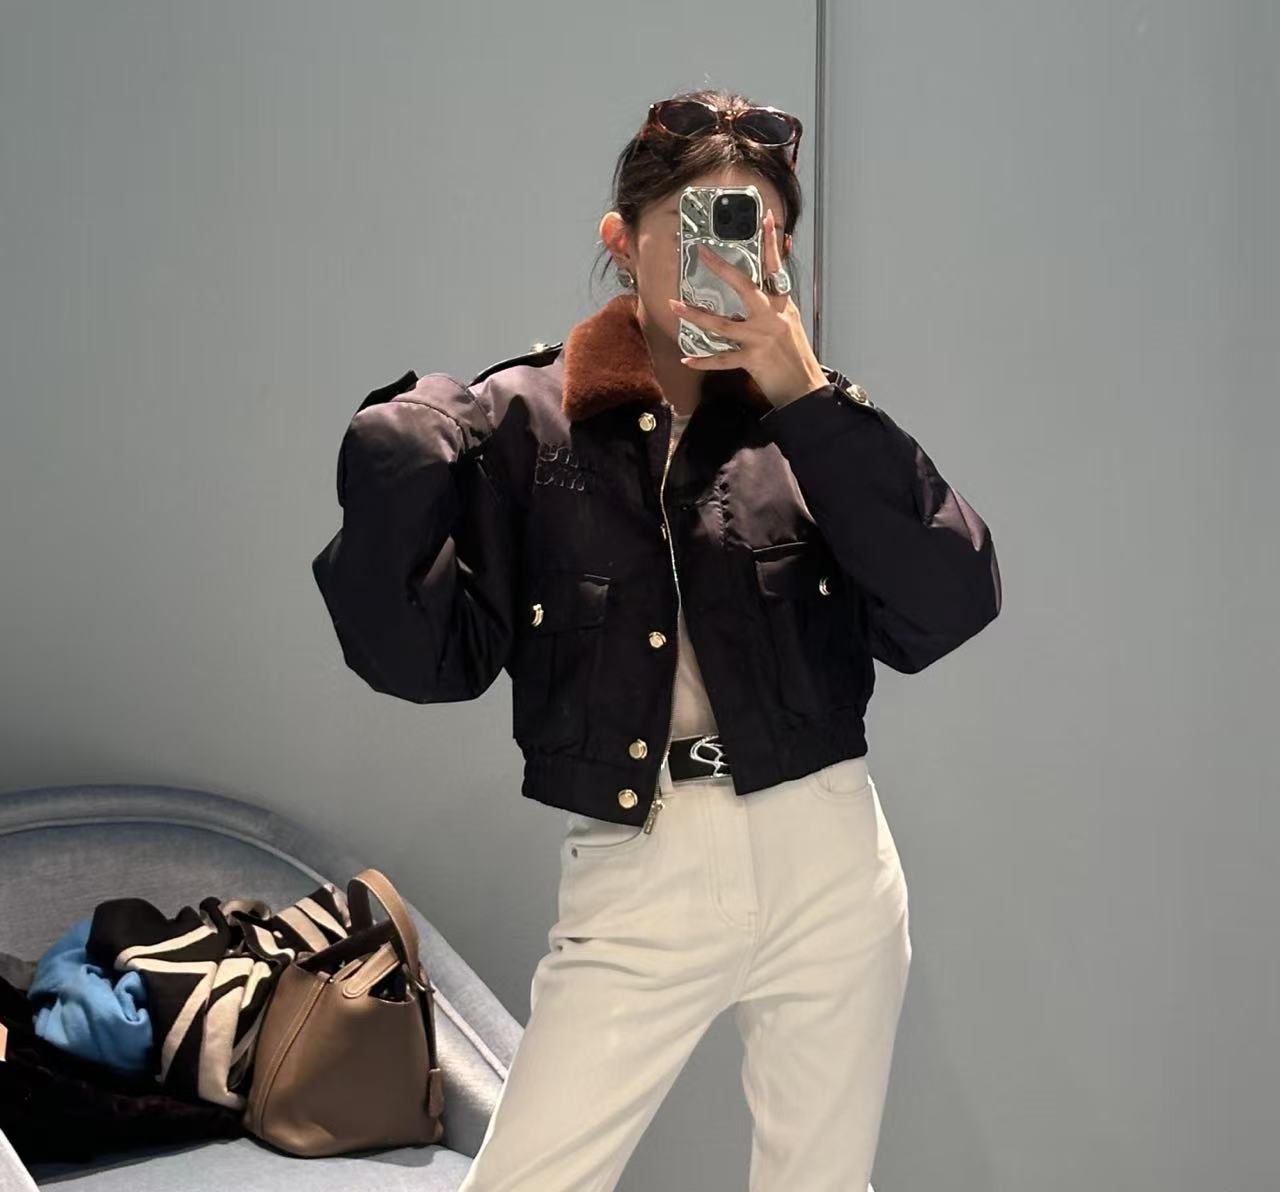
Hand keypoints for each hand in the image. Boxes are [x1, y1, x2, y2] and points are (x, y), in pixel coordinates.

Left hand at [667, 208, 829, 407]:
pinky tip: (686, 359)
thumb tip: (769, 282)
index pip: (776, 268)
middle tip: (702, 253)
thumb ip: (777, 302)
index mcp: (782, 306)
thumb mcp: (790, 322)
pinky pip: (722, 359)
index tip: (764, 218)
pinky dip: (703, 361)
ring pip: (722, 324)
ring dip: (696, 315)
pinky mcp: (753, 360)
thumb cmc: (795, 356)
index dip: (771, 243)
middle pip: (745, 287)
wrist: (805, 387)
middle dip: (722, 269)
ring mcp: (761, 339)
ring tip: (675, 306)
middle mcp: (772, 318)